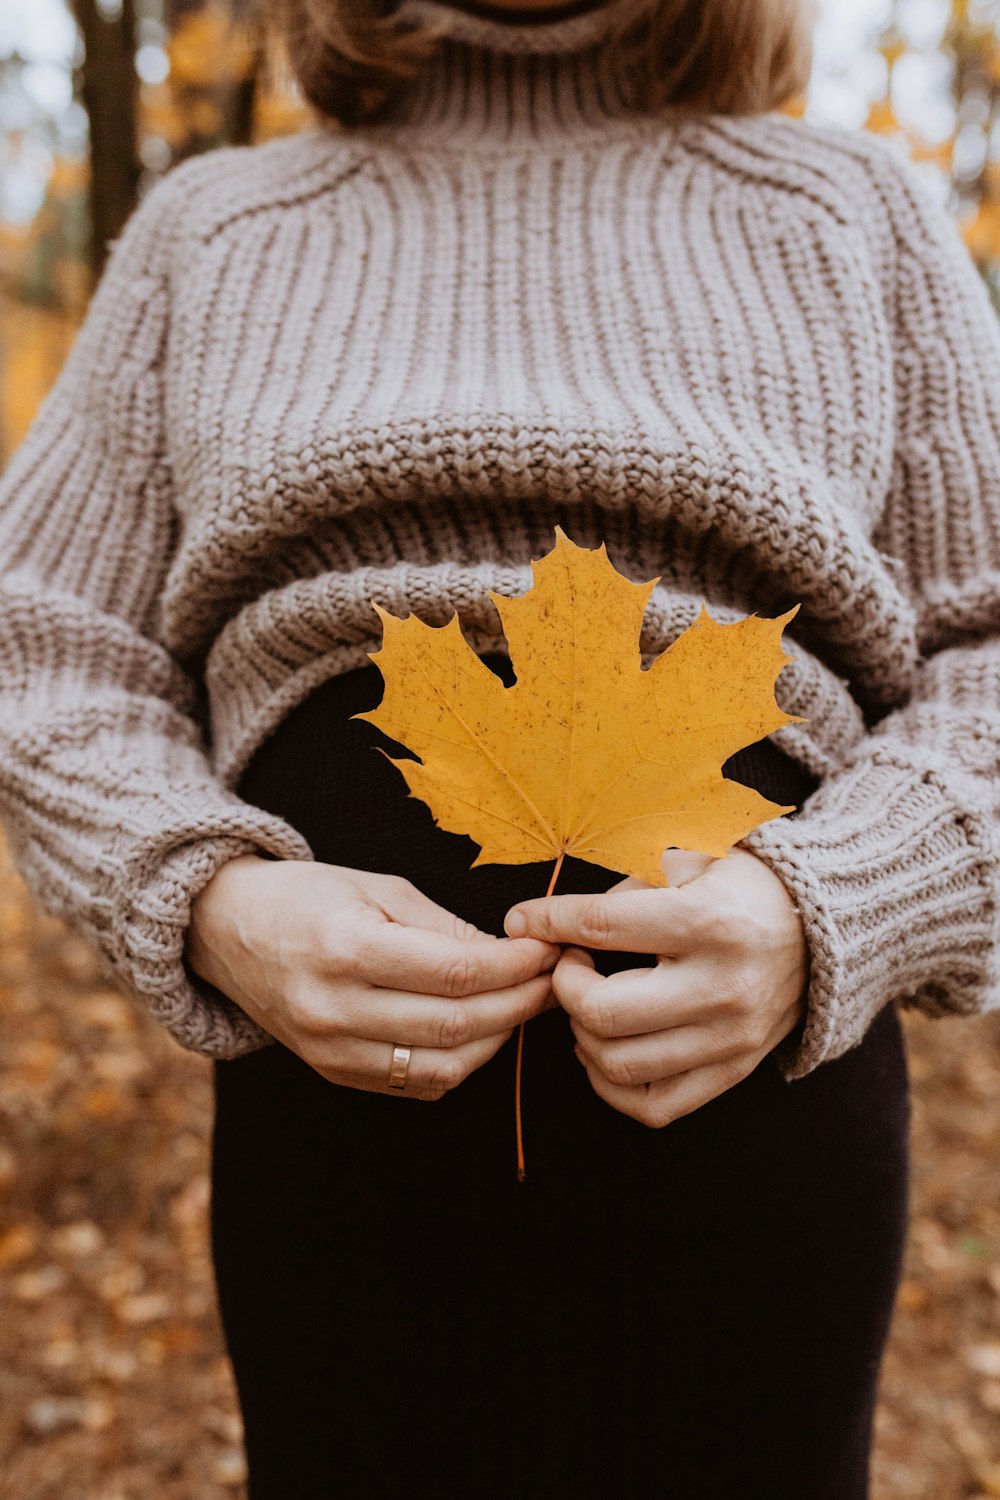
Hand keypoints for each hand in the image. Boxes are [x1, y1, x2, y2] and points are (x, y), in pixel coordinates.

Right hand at [187, 856, 559, 1098]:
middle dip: (519, 1004)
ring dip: (496, 1041)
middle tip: (552, 981)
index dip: (516, 967)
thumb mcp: (376, 889)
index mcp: (346, 949)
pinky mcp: (333, 1073)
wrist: (226, 932)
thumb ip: (444, 927)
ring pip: (442, 1068)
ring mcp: (331, 1050)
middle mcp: (335, 1009)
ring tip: (521, 1007)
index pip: (457, 973)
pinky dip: (459, 1064)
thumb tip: (512, 956)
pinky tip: (479, 1032)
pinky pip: (415, 1086)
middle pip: (456, 1025)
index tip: (548, 951)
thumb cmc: (308, 897)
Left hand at [502, 848, 808, 1126]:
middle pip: (601, 1012)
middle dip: (564, 987)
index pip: (601, 927)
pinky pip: (652, 1105)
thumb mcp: (688, 861)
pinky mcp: (734, 1071)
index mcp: (707, 921)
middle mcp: (721, 986)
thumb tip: (541, 925)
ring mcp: (731, 1037)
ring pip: (618, 1064)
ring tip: (589, 1003)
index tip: (522, 921)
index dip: (547, 922)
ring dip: (581, 1034)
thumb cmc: (737, 886)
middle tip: (570, 965)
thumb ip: (619, 888)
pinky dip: (611, 1084)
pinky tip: (604, 1047)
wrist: (822, 928)